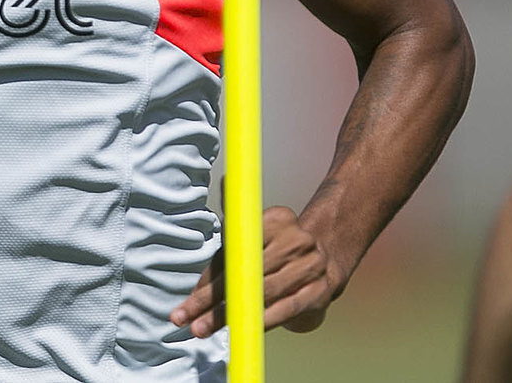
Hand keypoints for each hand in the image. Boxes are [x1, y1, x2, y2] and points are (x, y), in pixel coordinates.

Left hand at [170, 206, 340, 337]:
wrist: (326, 260)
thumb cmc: (276, 249)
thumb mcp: (254, 229)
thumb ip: (236, 215)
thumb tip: (226, 180)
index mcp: (277, 219)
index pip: (235, 248)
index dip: (208, 277)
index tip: (186, 299)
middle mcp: (297, 240)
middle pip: (245, 273)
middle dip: (211, 301)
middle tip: (185, 319)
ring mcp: (312, 266)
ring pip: (263, 293)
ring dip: (231, 314)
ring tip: (204, 328)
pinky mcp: (321, 291)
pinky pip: (287, 308)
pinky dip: (263, 321)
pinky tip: (243, 331)